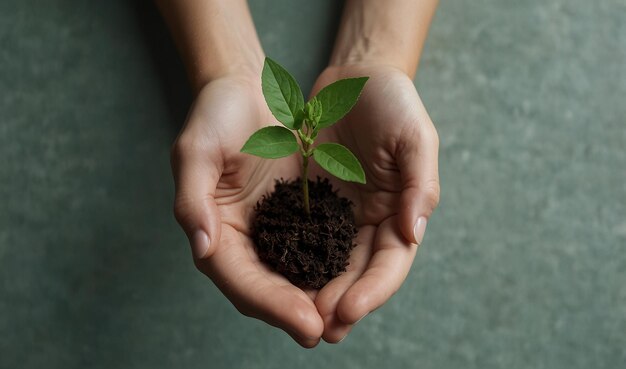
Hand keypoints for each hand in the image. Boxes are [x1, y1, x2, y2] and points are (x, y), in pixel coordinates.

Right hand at [170, 74, 324, 347]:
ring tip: (349, 317)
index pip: (241, 281)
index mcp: (215, 232)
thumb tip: (201, 247)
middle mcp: (244, 241)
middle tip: (331, 330)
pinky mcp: (300, 217)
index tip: (306, 322)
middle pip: (270, 290)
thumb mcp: (196, 150)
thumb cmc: (217, 115)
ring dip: (321, 300)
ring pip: (297, 278)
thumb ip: (192, 198)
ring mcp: (273, 231)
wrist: (250, 90)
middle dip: (300, 313)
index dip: (272, 305)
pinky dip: (334, 269)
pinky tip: (357, 280)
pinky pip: (318, 250)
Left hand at [309, 64, 440, 341]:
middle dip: (339, 304)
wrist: (353, 79)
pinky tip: (275, 280)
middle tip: (316, 328)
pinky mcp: (309, 205)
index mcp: (398, 212)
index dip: (372, 291)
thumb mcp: (414, 135)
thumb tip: (412, 234)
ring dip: (313, 294)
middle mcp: (369, 222)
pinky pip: (299, 239)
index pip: (389, 264)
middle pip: (357, 275)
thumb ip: (418, 184)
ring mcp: (338, 216)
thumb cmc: (392, 102)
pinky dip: (291, 262)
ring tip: (296, 319)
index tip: (347, 311)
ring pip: (327, 266)